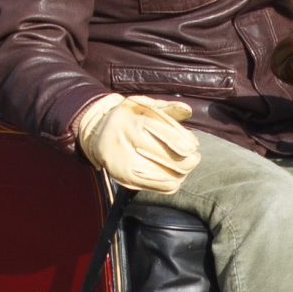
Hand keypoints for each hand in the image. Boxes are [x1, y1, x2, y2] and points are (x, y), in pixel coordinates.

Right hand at [74, 93, 199, 192]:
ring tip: (185, 168)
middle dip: (187, 161)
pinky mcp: (123, 177)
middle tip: (194, 159)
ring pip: (162, 175)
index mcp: (133, 120)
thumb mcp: (143, 104)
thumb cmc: (128, 116)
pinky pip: (154, 187)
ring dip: (180, 174)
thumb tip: (187, 111)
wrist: (98, 131)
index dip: (184, 143)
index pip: (166, 135)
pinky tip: (174, 179)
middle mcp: (126, 141)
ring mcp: (123, 161)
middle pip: (166, 158)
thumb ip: (166, 108)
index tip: (193, 147)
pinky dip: (169, 185)